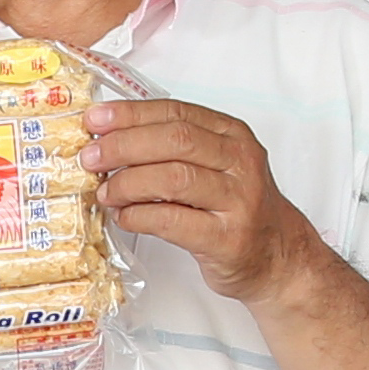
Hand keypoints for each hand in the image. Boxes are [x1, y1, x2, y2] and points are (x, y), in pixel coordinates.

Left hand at [92, 99, 340, 309]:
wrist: (277, 257)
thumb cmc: (237, 209)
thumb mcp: (216, 167)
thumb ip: (172, 150)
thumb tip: (108, 139)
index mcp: (232, 135)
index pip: (176, 112)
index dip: (131, 114)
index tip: (95, 120)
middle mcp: (240, 162)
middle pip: (174, 140)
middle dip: (123, 145)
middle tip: (90, 157)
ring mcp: (238, 200)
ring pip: (173, 177)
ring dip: (128, 183)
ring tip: (105, 191)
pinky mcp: (227, 238)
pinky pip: (173, 221)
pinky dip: (139, 216)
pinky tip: (123, 216)